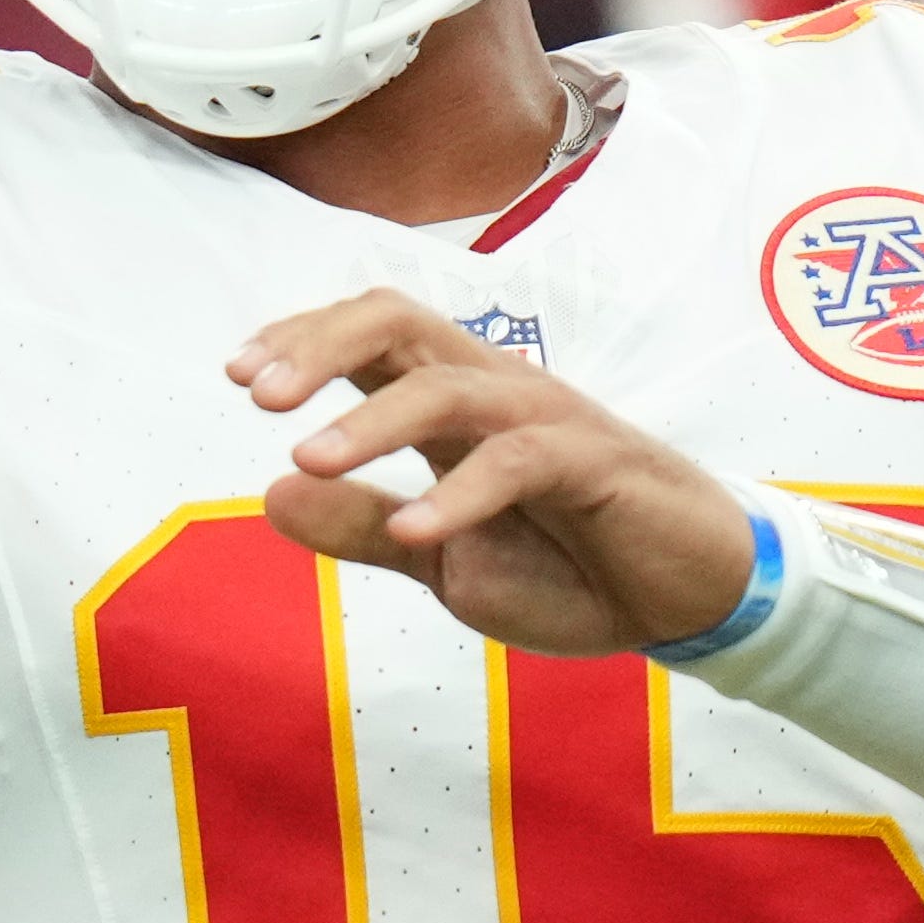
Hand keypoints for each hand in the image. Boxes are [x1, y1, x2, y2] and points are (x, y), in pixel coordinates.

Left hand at [228, 291, 752, 655]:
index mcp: (451, 405)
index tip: (238, 375)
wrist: (685, 600)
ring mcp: (545, 420)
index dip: (301, 341)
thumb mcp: (446, 564)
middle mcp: (492, 392)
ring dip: (371, 421)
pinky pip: (519, 460)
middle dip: (321, 345)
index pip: (369, 339)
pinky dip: (460, 495)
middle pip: (399, 323)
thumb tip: (270, 493)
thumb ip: (362, 529)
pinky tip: (415, 531)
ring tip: (306, 457)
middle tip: (258, 394)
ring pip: (448, 386)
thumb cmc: (570, 566)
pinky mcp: (595, 462)